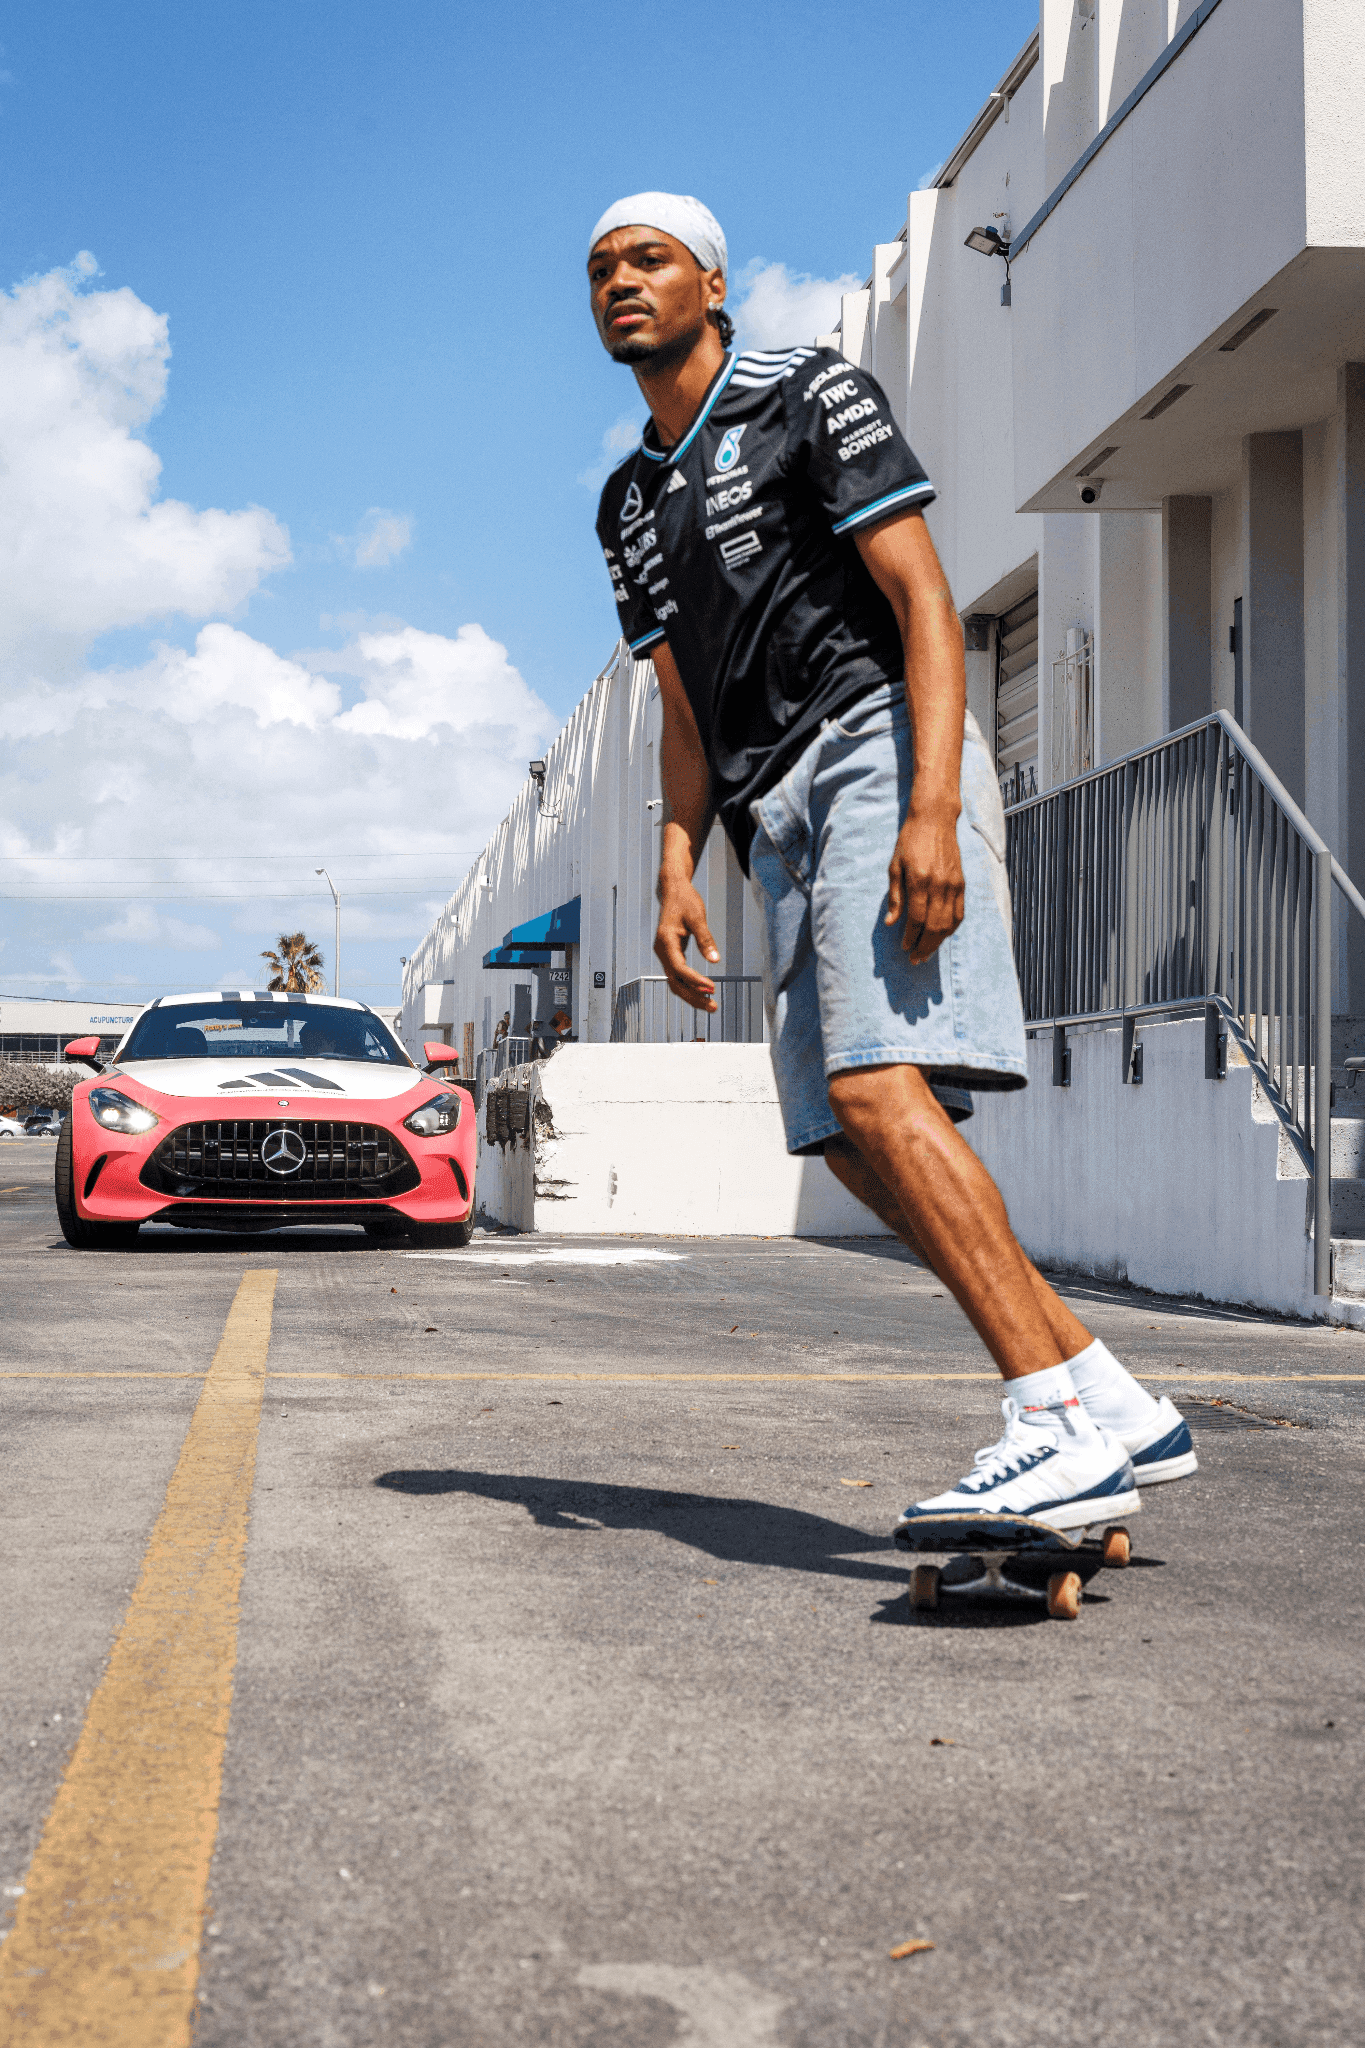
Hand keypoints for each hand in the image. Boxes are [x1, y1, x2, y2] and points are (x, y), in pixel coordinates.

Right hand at [654, 873, 719, 1009]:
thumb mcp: (698, 917)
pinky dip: (690, 986)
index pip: (679, 968)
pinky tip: (704, 993)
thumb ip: (706, 939)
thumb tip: (715, 961)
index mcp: (665, 940)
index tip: (712, 988)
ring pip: (676, 982)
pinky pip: (678, 976)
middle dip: (694, 997)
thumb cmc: (686, 900)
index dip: (695, 980)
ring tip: (711, 1005)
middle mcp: (662, 950)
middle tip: (713, 1007)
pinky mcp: (670, 955)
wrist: (673, 890)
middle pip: (675, 982)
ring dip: (692, 995)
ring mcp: (664, 954)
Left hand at [886, 801, 964, 961]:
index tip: (903, 947)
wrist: (935, 820)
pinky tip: (942, 936)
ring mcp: (953, 884)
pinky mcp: (962, 883)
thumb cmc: (910, 841)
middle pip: (934, 926)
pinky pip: (959, 913)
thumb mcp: (895, 866)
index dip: (910, 937)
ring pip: (948, 923)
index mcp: (919, 880)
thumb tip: (891, 923)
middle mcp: (939, 885)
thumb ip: (894, 896)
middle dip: (924, 947)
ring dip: (938, 942)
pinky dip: (951, 929)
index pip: (917, 919)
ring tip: (927, 953)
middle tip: (916, 960)